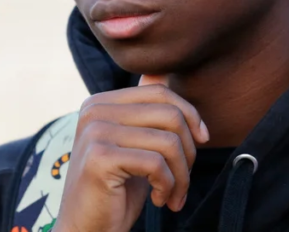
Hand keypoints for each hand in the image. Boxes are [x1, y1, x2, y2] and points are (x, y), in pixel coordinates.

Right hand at [52, 75, 209, 231]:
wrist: (86, 231)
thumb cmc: (116, 190)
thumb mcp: (135, 144)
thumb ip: (144, 109)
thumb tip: (160, 71)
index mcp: (101, 102)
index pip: (160, 92)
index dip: (190, 114)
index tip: (202, 140)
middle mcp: (93, 111)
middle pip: (170, 114)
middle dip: (189, 150)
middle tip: (183, 179)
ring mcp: (94, 132)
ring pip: (168, 141)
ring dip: (181, 175)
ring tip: (173, 194)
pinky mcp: (100, 158)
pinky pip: (157, 164)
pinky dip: (168, 186)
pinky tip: (159, 200)